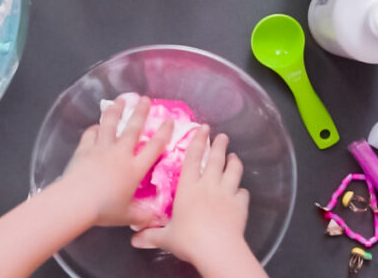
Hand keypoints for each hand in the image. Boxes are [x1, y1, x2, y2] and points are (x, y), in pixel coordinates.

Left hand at [60, 95, 172, 227]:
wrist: (76, 201)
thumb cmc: (104, 209)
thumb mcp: (127, 215)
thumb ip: (142, 216)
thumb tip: (156, 221)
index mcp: (134, 169)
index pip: (154, 147)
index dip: (164, 132)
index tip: (169, 121)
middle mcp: (120, 153)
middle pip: (133, 128)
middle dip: (141, 112)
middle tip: (145, 99)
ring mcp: (101, 148)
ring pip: (110, 123)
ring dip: (116, 110)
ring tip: (120, 100)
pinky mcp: (84, 149)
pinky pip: (91, 134)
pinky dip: (95, 128)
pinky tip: (96, 126)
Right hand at [130, 128, 263, 277]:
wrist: (216, 248)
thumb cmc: (188, 239)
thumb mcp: (166, 237)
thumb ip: (151, 235)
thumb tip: (134, 240)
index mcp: (188, 188)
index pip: (192, 158)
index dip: (197, 141)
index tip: (203, 128)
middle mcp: (208, 185)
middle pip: (215, 159)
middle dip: (219, 145)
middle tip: (223, 136)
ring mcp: (226, 193)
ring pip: (233, 171)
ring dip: (234, 162)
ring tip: (234, 156)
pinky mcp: (240, 205)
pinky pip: (243, 194)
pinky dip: (242, 191)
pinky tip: (241, 191)